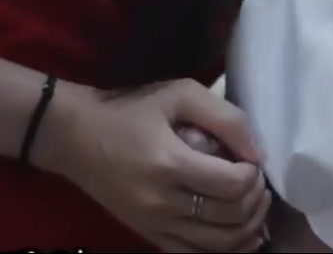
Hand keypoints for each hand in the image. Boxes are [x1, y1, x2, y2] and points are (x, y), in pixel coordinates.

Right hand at [38, 79, 271, 252]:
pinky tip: (240, 235)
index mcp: (169, 163)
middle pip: (230, 217)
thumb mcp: (177, 94)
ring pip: (219, 244)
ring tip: (255, 205)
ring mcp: (154, 225)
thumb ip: (224, 117)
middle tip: (258, 181)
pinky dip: (226, 250)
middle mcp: (163, 203)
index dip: (253, 174)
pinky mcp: (148, 236)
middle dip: (256, 199)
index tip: (252, 160)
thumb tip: (256, 153)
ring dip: (248, 227)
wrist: (74, 135)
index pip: (232, 185)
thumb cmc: (128, 108)